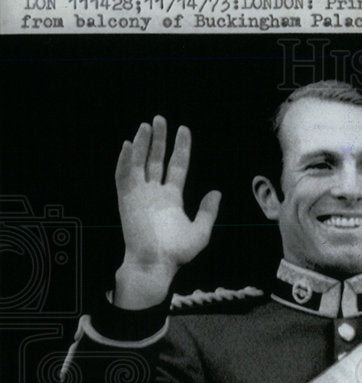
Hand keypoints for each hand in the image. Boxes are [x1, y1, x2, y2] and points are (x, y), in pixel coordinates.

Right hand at [113, 116, 220, 307]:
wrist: (156, 264)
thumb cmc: (177, 252)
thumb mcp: (201, 231)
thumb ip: (207, 211)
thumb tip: (216, 192)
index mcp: (172, 198)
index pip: (176, 166)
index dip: (180, 148)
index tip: (184, 129)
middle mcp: (155, 192)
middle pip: (156, 159)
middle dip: (159, 139)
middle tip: (160, 119)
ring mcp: (140, 195)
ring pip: (139, 163)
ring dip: (142, 144)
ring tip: (146, 125)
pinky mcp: (126, 200)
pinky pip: (124, 176)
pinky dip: (125, 161)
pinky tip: (128, 145)